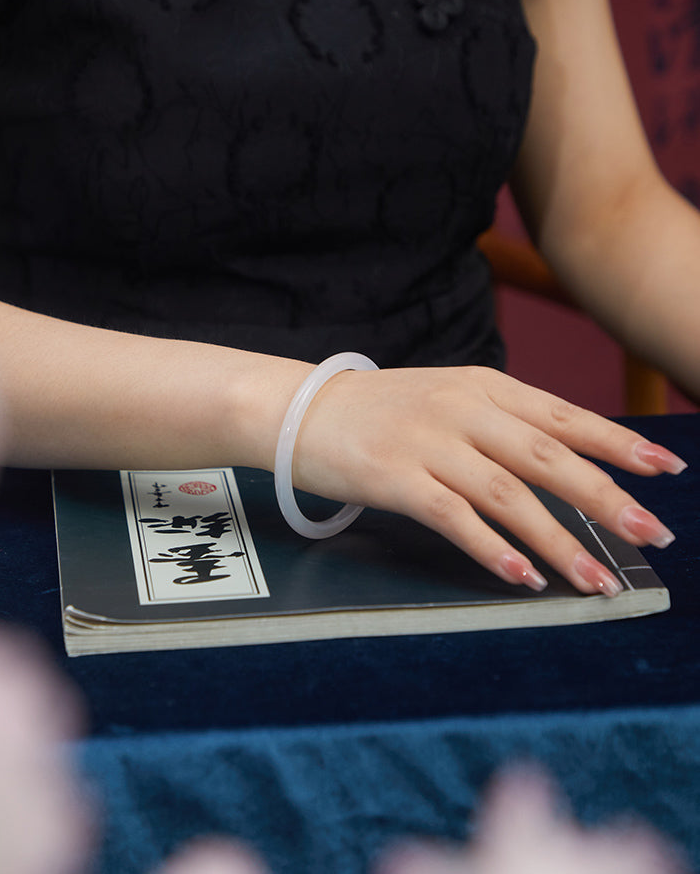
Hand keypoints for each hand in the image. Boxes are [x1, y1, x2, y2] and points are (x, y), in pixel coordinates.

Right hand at [291, 366, 684, 594]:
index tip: (665, 467)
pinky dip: (492, 549)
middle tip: (651, 534)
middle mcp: (462, 409)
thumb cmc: (382, 410)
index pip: (563, 415)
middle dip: (605, 498)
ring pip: (507, 494)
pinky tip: (522, 576)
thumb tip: (566, 461)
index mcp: (483, 387)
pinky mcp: (394, 476)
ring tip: (596, 579)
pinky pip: (454, 517)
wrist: (303, 408)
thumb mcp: (449, 398)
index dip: (618, 441)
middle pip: (546, 456)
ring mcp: (427, 442)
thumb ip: (503, 422)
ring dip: (558, 541)